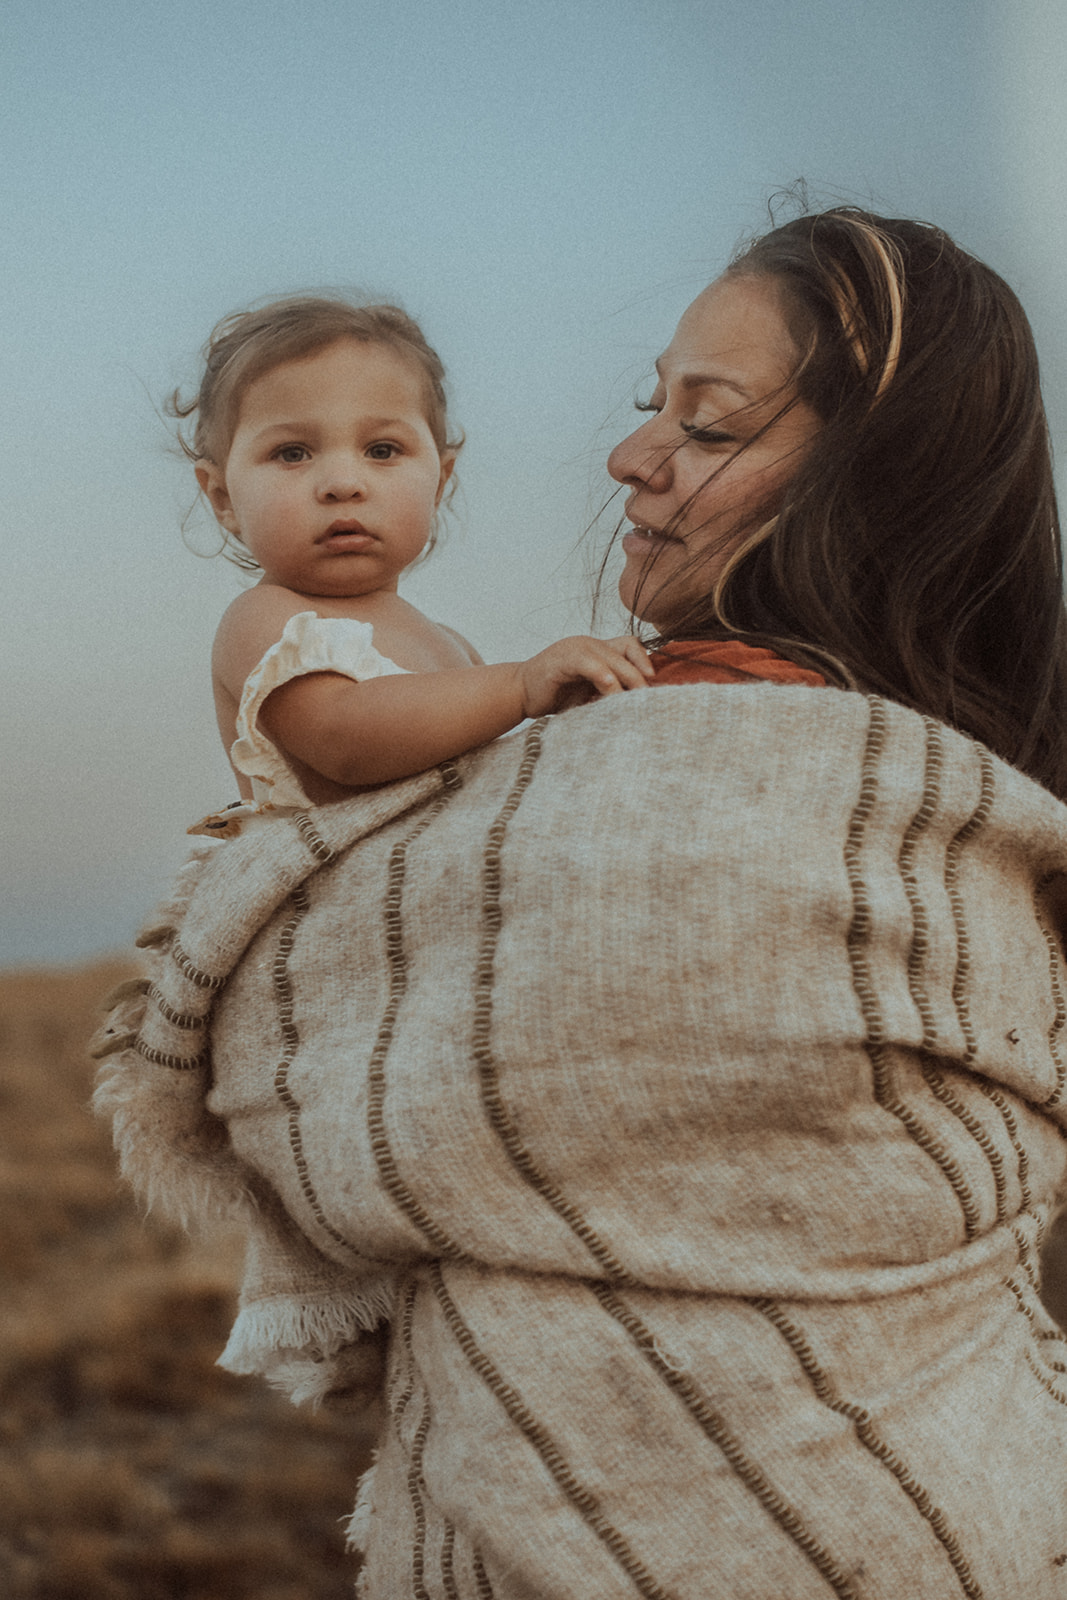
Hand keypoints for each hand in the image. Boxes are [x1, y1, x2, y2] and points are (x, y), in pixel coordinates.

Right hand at [518, 636, 652, 716]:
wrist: (520, 694)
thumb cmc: (555, 696)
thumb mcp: (589, 692)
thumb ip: (609, 691)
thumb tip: (638, 703)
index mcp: (597, 649)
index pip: (630, 645)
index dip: (644, 660)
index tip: (653, 682)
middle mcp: (589, 644)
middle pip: (625, 650)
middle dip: (640, 676)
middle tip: (648, 698)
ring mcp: (575, 648)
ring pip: (611, 657)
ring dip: (626, 678)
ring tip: (634, 700)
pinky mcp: (562, 659)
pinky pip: (588, 663)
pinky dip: (603, 676)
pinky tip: (610, 690)